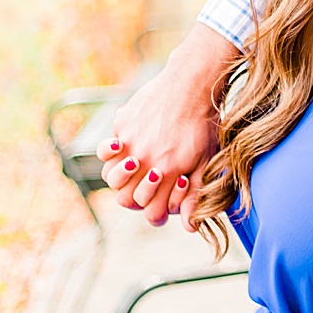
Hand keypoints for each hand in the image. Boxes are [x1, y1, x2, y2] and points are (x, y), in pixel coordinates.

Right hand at [98, 24, 236, 226]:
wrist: (193, 85)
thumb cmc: (204, 125)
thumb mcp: (207, 161)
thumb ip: (196, 195)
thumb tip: (190, 228)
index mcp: (170, 173)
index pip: (150, 211)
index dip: (154, 213)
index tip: (160, 203)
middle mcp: (147, 161)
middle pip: (125, 199)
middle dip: (135, 199)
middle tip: (146, 185)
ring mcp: (132, 143)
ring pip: (110, 178)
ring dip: (119, 178)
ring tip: (134, 165)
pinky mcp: (123, 126)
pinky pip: (105, 149)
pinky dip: (108, 152)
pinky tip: (119, 147)